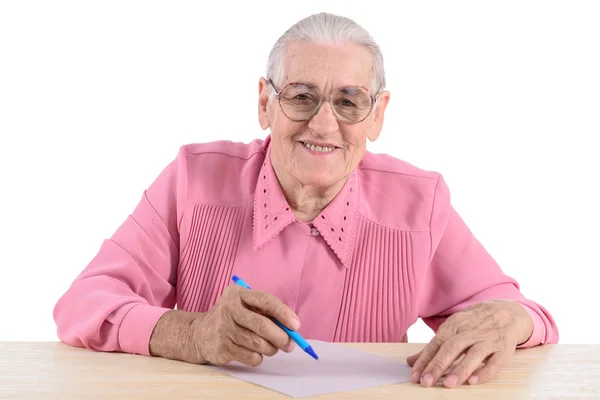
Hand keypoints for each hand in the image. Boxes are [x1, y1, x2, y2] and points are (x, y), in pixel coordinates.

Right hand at [192, 284, 299, 366]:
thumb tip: (291, 329)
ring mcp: (223, 329)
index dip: (283, 313)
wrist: (199, 334)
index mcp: (237, 294)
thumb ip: (266, 313)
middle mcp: (228, 309)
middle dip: (281, 337)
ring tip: (271, 348)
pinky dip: (258, 358)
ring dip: (271, 349)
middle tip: (290, 345)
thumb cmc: (232, 319)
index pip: (265, 300)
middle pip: (262, 325)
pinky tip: (254, 353)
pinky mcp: (221, 348)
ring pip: (258, 343)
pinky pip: (250, 357)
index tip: (296, 325)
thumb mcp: (244, 307)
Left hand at [407, 300, 532, 387]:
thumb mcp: (453, 328)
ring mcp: (488, 340)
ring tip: (448, 384)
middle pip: (451, 348)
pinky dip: (485, 372)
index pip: (436, 343)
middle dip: (437, 366)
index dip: (424, 360)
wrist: (507, 312)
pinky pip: (495, 362)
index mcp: (454, 324)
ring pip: (473, 355)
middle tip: (426, 382)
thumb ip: (433, 346)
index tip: (414, 375)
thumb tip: (411, 361)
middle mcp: (470, 331)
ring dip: (460, 370)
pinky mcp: (504, 349)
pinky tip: (474, 381)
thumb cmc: (474, 323)